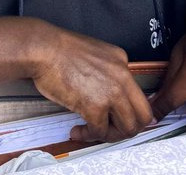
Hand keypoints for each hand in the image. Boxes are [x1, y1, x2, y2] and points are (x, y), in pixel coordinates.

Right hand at [27, 23, 154, 142]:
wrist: (43, 49)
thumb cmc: (58, 50)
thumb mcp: (93, 53)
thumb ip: (106, 72)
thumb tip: (106, 96)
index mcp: (122, 61)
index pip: (137, 94)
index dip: (126, 110)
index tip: (116, 118)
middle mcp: (122, 76)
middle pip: (143, 115)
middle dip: (128, 128)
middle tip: (111, 130)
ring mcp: (111, 92)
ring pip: (128, 128)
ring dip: (110, 135)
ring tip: (93, 132)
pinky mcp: (96, 106)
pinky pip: (100, 132)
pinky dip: (88, 136)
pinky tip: (77, 131)